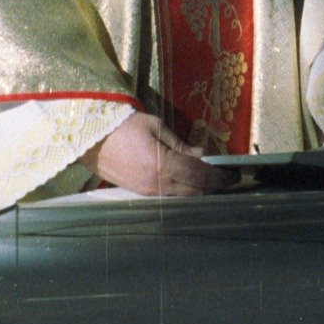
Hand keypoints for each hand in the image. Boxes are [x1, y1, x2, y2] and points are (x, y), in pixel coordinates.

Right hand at [81, 112, 234, 195]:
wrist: (89, 139)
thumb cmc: (122, 126)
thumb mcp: (156, 127)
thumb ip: (180, 144)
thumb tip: (201, 155)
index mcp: (162, 165)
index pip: (200, 176)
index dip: (219, 177)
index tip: (234, 175)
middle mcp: (155, 184)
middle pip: (194, 192)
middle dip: (213, 187)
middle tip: (227, 180)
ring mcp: (146, 191)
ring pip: (181, 197)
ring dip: (198, 190)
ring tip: (212, 181)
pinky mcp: (138, 193)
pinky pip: (167, 196)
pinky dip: (182, 191)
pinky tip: (189, 182)